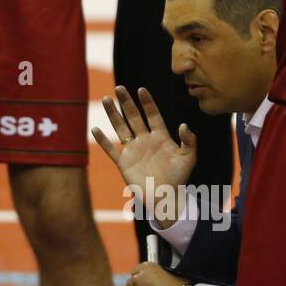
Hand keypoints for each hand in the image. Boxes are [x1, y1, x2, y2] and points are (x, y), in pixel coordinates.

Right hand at [91, 86, 196, 223]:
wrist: (166, 197)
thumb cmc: (179, 177)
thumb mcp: (189, 158)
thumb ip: (189, 141)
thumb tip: (183, 125)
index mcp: (160, 136)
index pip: (152, 114)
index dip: (147, 102)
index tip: (141, 90)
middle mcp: (145, 140)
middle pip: (134, 116)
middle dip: (126, 102)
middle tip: (119, 88)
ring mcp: (133, 150)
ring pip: (121, 128)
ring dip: (113, 114)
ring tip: (106, 100)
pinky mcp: (124, 162)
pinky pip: (111, 149)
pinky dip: (103, 140)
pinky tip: (95, 129)